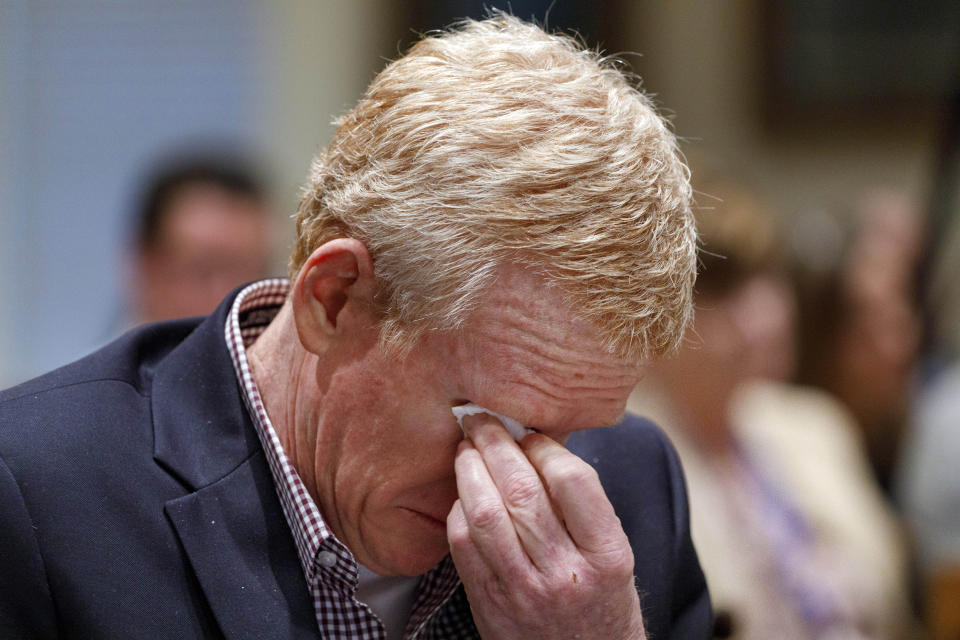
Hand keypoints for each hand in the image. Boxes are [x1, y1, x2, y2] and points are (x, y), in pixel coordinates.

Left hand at [447, 414, 645, 639]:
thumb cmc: (602, 603)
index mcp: (607, 555)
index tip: (531, 433)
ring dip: (469, 470)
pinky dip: (459, 510)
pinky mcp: (489, 605)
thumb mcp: (614, 556)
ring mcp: (523, 592)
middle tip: (482, 420)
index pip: (571, 480)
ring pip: (484, 514)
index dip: (544, 446)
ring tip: (467, 448)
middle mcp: (565, 574)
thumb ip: (583, 507)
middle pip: (521, 490)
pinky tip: (464, 494)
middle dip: (495, 444)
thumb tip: (538, 444)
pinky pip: (462, 546)